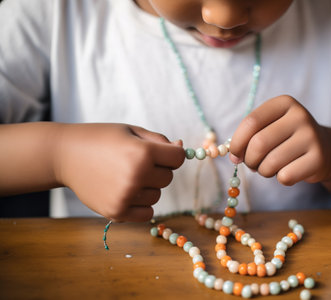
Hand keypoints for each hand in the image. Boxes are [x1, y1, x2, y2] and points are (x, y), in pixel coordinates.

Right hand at [55, 123, 184, 221]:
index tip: (160, 153)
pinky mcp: (116, 212)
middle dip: (158, 169)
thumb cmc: (101, 139)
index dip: (172, 154)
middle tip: (135, 162)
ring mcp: (126, 197)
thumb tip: (182, 148)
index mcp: (143, 153)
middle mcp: (136, 176)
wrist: (64, 155)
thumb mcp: (132, 131)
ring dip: (148, 187)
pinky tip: (126, 191)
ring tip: (125, 175)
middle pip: (168, 178)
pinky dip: (141, 204)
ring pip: (157, 195)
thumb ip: (160, 141)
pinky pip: (147, 213)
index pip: (179, 158)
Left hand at [230, 95, 330, 185]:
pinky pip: (285, 176)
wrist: (324, 149)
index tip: (235, 154)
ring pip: (271, 163)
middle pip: (259, 143)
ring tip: (270, 167)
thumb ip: (248, 138)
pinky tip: (288, 171)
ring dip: (263, 171)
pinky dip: (280, 178)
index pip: (251, 122)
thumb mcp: (269, 128)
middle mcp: (300, 116)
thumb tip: (233, 156)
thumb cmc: (286, 139)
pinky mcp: (318, 159)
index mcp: (284, 103)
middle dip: (249, 160)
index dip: (237, 142)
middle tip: (252, 164)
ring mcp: (311, 137)